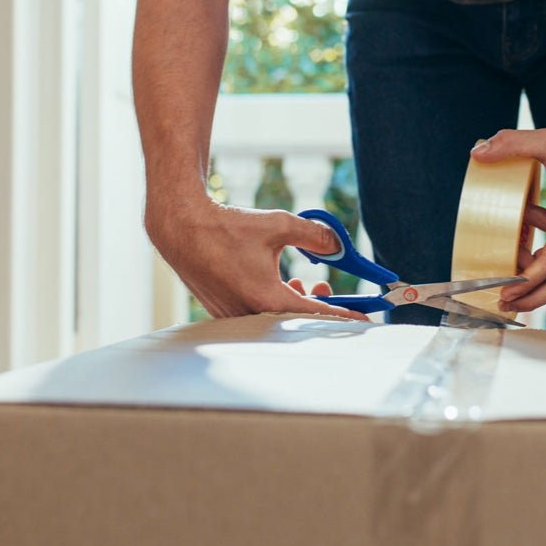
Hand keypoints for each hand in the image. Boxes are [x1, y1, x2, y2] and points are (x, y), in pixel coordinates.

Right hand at [146, 197, 369, 321]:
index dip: (344, 315)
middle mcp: (249, 314)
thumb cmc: (227, 227)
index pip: (316, 315)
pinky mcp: (222, 311)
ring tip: (301, 280)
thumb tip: (337, 246)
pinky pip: (255, 314)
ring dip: (293, 301)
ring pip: (274, 317)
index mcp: (267, 299)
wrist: (181, 229)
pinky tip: (276, 282)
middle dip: (318, 304)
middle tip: (327, 285)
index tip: (364, 319)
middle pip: (296, 321)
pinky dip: (272, 301)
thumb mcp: (279, 224)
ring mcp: (233, 316)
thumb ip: (315, 236)